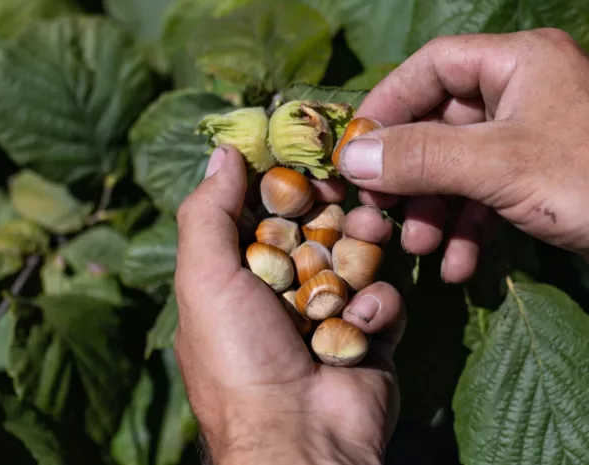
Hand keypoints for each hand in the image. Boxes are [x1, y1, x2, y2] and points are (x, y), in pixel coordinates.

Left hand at [173, 146, 405, 464]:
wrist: (299, 439)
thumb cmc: (241, 358)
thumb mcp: (205, 280)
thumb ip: (209, 212)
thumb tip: (224, 152)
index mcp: (239, 278)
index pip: (265, 212)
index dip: (285, 181)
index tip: (308, 153)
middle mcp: (284, 293)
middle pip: (318, 228)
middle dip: (333, 208)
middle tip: (346, 191)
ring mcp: (331, 315)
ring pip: (358, 256)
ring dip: (364, 244)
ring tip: (370, 238)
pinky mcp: (370, 336)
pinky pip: (383, 298)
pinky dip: (376, 306)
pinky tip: (362, 325)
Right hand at [338, 29, 588, 351]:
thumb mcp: (496, 166)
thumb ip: (419, 158)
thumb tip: (350, 157)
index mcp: (520, 60)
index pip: (432, 66)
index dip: (388, 104)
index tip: (354, 148)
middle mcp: (527, 89)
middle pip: (442, 123)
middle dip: (410, 174)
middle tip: (377, 212)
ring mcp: (536, 135)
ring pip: (462, 165)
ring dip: (435, 209)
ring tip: (418, 248)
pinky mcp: (544, 177)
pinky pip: (489, 194)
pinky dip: (469, 228)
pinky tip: (459, 267)